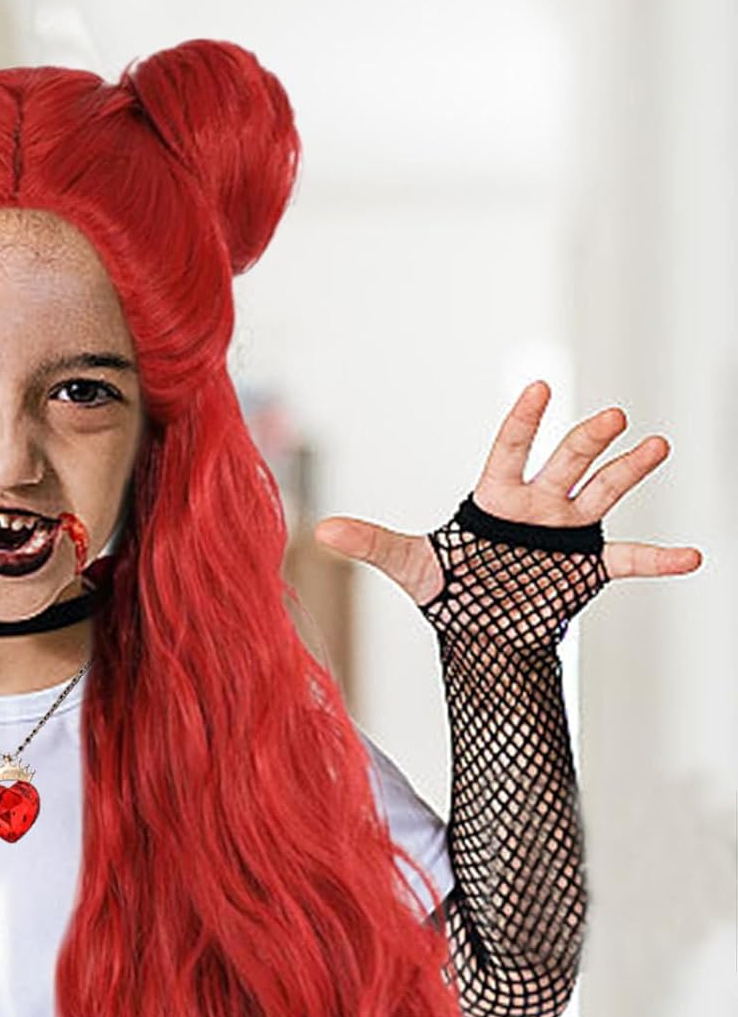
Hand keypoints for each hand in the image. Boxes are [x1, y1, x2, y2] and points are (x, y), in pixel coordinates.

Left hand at [311, 381, 703, 604]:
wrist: (480, 632)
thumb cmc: (449, 590)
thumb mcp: (410, 565)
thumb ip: (373, 544)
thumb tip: (322, 530)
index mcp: (495, 499)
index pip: (511, 449)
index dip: (524, 419)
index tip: (538, 384)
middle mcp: (537, 507)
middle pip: (565, 463)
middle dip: (587, 440)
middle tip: (611, 416)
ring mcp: (566, 534)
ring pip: (602, 492)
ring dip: (629, 471)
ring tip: (657, 444)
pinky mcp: (588, 568)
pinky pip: (631, 559)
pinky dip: (661, 559)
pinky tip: (694, 557)